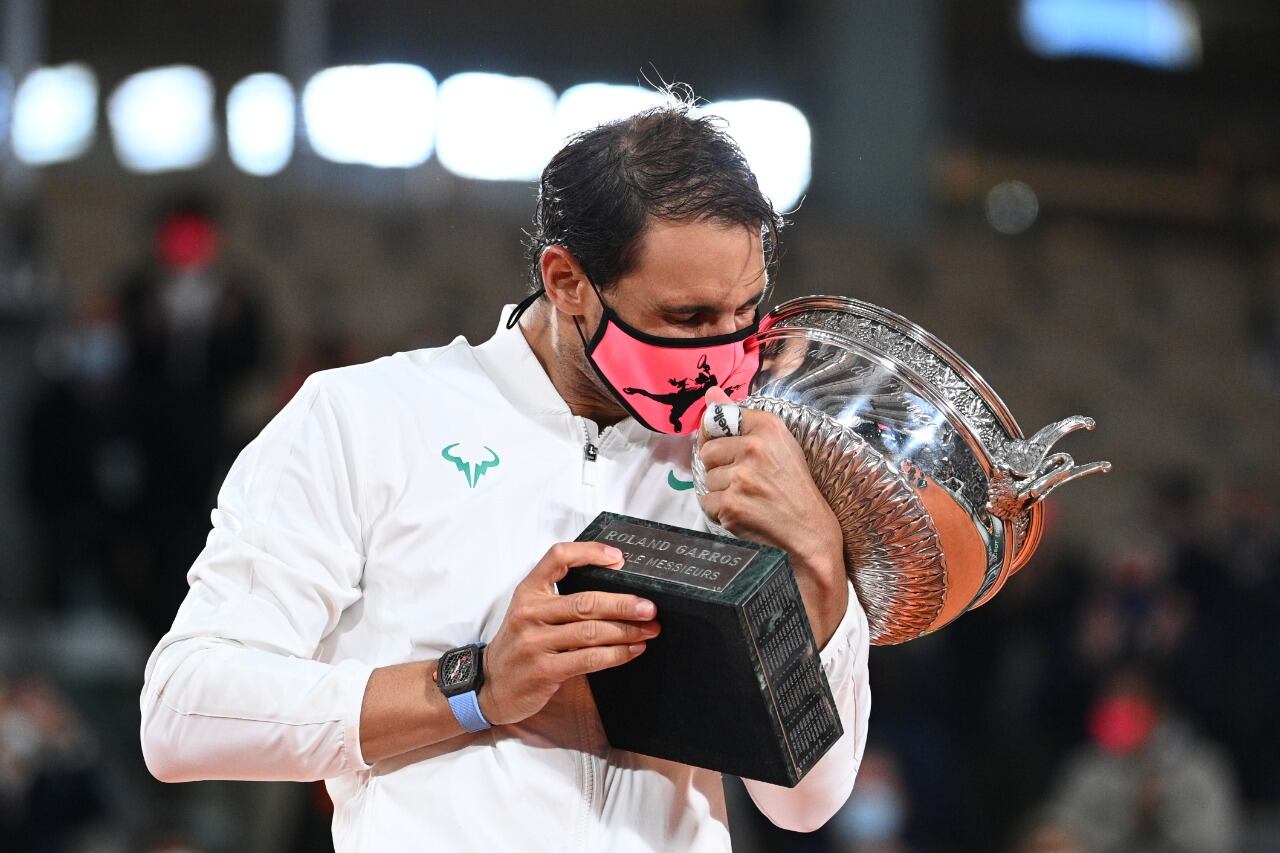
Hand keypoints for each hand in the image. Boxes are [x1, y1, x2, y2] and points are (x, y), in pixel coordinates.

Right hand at [479, 541, 659, 725]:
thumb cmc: (518, 645)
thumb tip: (615, 592)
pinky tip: (632, 650)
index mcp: (528, 591)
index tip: (618, 558)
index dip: (590, 553)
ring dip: (627, 631)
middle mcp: (530, 613)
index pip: (558, 557)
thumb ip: (560, 599)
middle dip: (624, 604)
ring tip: (650, 630)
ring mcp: (535, 642)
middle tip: (649, 607)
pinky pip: (589, 659)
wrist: (489, 686)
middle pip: (586, 601)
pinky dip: (616, 654)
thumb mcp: (529, 612)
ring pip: (592, 631)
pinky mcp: (545, 670)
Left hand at [698, 387, 847, 644]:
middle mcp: (755, 447)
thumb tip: (711, 392)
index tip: (741, 455)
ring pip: (706, 479)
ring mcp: (743, 477)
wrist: (810, 533)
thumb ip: (740, 418)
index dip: (725, 440)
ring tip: (749, 500)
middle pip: (707, 452)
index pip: (720, 419)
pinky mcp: (732, 504)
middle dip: (721, 469)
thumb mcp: (778, 445)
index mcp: (769, 426)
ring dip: (721, 493)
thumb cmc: (794, 489)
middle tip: (748, 483)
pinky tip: (744, 514)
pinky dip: (720, 513)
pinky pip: (707, 503)